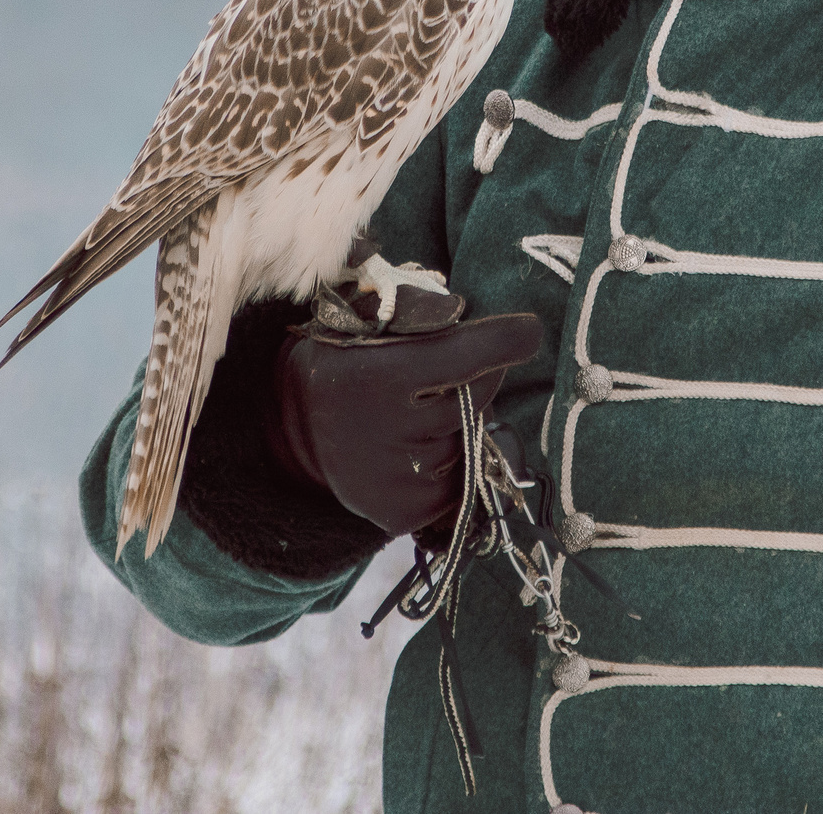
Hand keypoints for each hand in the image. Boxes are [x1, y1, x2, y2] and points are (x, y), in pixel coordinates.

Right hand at [267, 311, 542, 533]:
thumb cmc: (344, 359)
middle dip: (480, 375)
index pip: (466, 355)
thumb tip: (475, 317)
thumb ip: (418, 309)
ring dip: (460, 423)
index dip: (506, 340)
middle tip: (445, 369)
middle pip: (480, 395)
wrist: (294, 430)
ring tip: (414, 414)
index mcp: (376, 374)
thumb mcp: (364, 319)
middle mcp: (386, 430)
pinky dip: (450, 461)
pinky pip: (460, 479)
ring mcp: (396, 478)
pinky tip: (412, 447)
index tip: (528, 331)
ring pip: (471, 439)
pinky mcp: (404, 513)